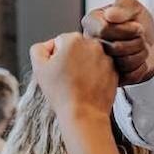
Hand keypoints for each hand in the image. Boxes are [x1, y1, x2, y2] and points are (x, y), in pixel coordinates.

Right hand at [30, 33, 126, 153]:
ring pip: (89, 58)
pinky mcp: (115, 70)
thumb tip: (47, 46)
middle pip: (76, 48)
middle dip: (70, 59)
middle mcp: (93, 44)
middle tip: (66, 78)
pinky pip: (101, 68)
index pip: (59, 42)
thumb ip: (38, 49)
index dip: (54, 57)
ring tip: (77, 84)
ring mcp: (106, 57)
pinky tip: (88, 87)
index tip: (56, 70)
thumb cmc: (62, 94)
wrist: (83, 114)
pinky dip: (95, 74)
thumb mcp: (39, 68)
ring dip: (83, 66)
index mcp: (73, 39)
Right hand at [80, 0, 153, 85]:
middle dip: (136, 41)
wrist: (148, 40)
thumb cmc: (136, 21)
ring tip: (138, 47)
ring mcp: (100, 64)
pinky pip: (131, 76)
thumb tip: (110, 14)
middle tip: (139, 36)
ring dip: (140, 53)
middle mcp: (91, 45)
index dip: (126, 30)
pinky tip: (137, 60)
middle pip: (116, 47)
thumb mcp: (132, 6)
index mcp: (91, 23)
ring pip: (125, 63)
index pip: (104, 30)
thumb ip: (123, 6)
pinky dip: (141, 67)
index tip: (137, 26)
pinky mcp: (112, 79)